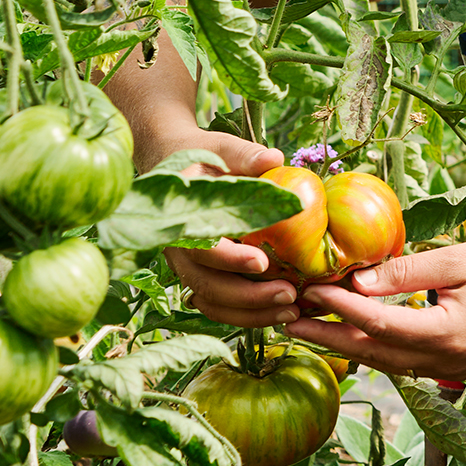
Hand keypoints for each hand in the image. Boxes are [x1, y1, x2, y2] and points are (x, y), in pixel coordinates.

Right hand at [157, 129, 295, 331]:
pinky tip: (282, 313)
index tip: (263, 262)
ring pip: (214, 303)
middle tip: (290, 295)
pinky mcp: (202, 277)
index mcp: (181, 217)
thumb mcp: (221, 149)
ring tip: (292, 311)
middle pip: (207, 285)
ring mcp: (188, 267)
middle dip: (249, 297)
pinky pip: (220, 306)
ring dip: (252, 314)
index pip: (201, 246)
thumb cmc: (204, 157)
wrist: (173, 165)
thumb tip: (273, 158)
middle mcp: (179, 250)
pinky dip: (249, 315)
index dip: (230, 258)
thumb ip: (245, 156)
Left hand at [285, 240, 465, 380]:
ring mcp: (448, 369)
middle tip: (288, 318)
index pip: (379, 323)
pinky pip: (401, 362)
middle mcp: (443, 361)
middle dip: (328, 336)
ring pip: (384, 363)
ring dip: (346, 345)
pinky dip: (373, 348)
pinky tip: (351, 333)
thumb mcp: (457, 260)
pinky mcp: (451, 366)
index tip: (312, 289)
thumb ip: (406, 272)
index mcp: (446, 334)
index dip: (341, 308)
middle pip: (373, 353)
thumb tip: (358, 280)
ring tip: (309, 326)